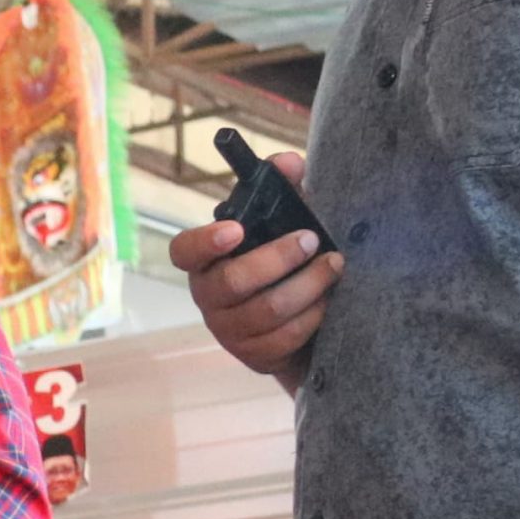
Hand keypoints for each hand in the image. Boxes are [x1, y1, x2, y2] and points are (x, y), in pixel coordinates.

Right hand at [171, 154, 339, 386]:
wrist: (300, 320)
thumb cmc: (284, 262)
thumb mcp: (283, 222)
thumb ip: (283, 189)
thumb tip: (290, 162)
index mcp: (206, 261)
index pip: (184, 251)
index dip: (205, 242)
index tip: (236, 229)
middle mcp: (209, 297)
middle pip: (233, 282)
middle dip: (279, 258)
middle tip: (312, 240)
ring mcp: (229, 330)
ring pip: (267, 310)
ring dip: (308, 285)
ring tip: (335, 265)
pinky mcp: (254, 355)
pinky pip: (285, 337)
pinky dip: (314, 315)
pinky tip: (329, 299)